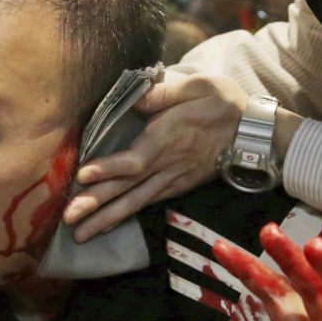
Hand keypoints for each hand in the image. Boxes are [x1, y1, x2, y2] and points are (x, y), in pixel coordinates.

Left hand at [62, 70, 247, 240]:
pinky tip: (104, 226)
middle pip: (129, 187)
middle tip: (69, 218)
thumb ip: (165, 91)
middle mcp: (167, 164)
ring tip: (79, 234)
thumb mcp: (199, 85)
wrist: (252, 132)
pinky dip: (125, 216)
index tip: (84, 174)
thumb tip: (135, 96)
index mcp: (169, 137)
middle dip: (98, 203)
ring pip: (135, 201)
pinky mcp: (176, 186)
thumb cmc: (222, 102)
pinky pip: (146, 203)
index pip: (136, 158)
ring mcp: (172, 179)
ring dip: (106, 218)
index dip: (110, 168)